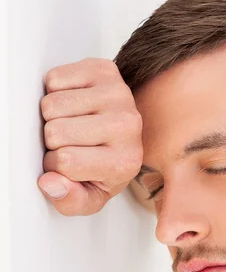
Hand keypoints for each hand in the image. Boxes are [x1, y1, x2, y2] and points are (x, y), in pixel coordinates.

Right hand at [38, 57, 142, 215]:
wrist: (123, 134)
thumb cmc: (105, 166)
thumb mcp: (90, 197)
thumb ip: (70, 201)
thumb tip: (50, 183)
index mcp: (125, 162)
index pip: (65, 161)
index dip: (56, 166)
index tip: (71, 165)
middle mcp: (128, 126)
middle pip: (55, 132)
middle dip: (53, 141)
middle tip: (72, 143)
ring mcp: (119, 95)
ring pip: (51, 105)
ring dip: (52, 116)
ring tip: (73, 124)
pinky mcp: (105, 70)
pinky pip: (54, 79)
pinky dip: (55, 92)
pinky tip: (74, 105)